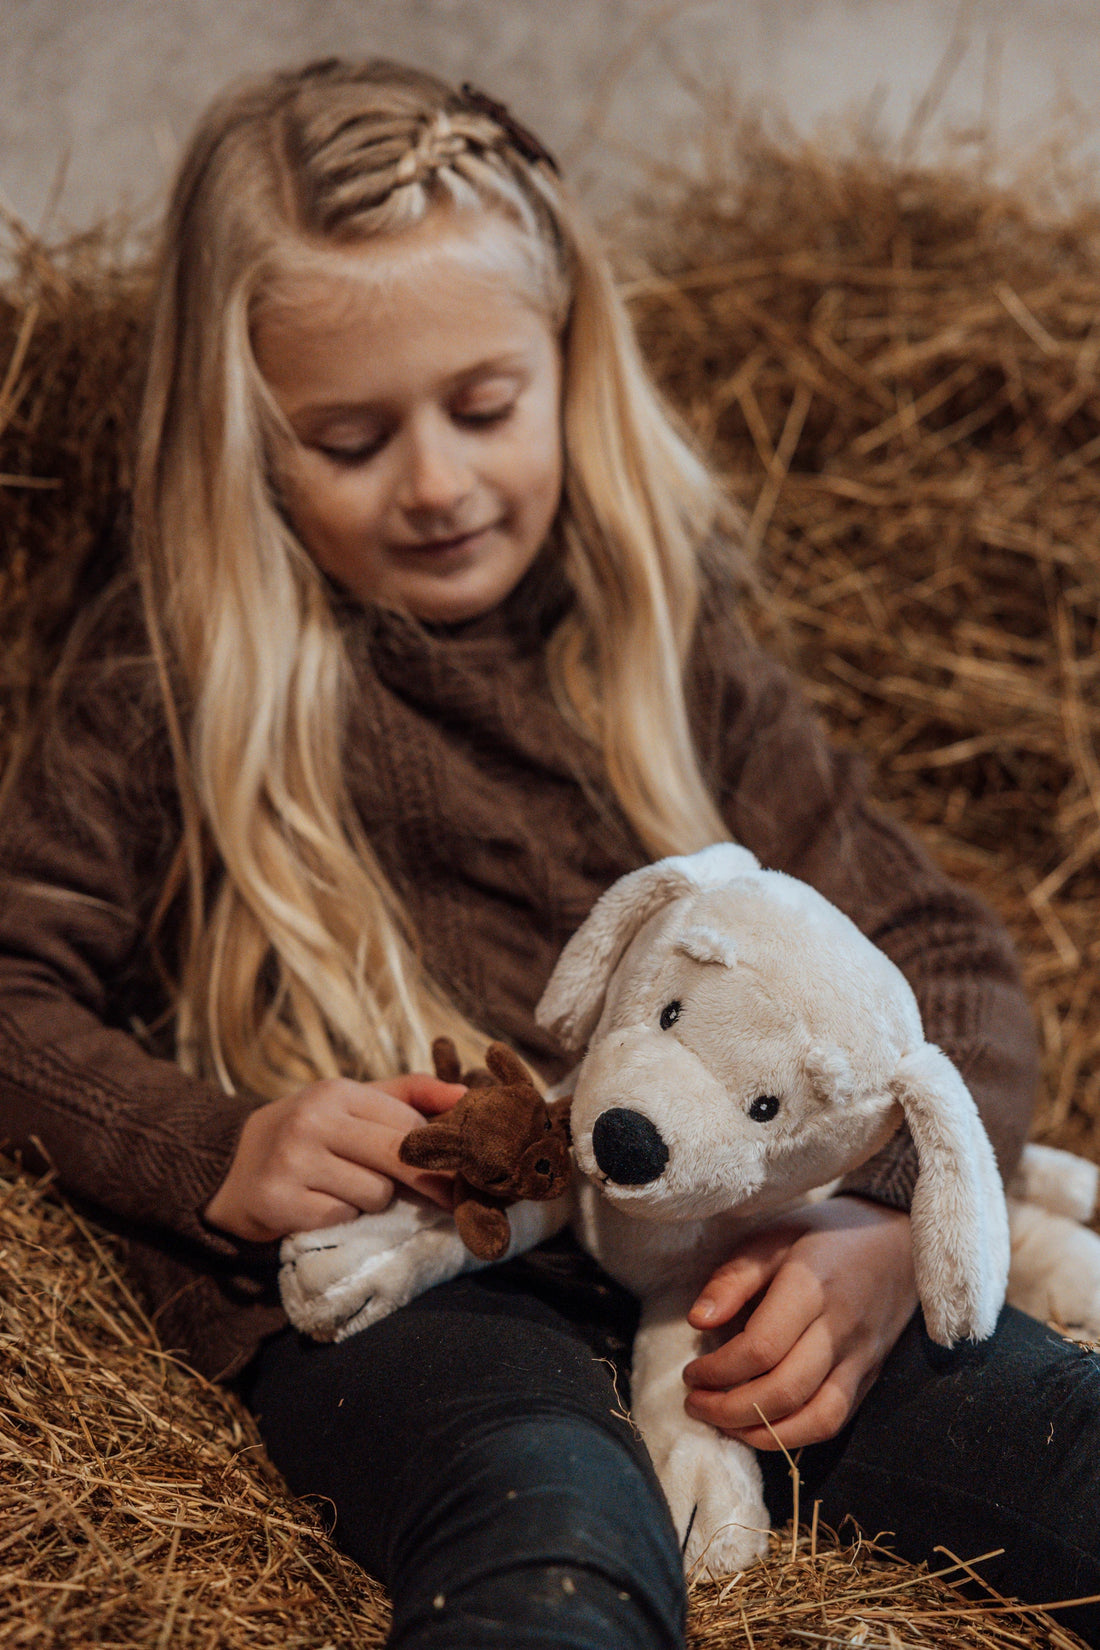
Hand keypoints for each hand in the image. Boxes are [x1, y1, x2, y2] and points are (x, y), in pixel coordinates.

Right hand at [204, 1073, 465, 1242]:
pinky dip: (340, 1218)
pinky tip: (320, 1204)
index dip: (438, 1152)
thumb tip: (464, 1094)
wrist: (231, 1166)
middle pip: (399, 1157)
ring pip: (374, 1194)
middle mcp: (313, 1120)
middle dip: (430, 1182)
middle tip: (452, 1200)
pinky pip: (341, 1217)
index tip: (460, 1171)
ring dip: (372, 1201)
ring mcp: (292, 1160)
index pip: (409, 1123)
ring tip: (347, 1189)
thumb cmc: (311, 1134)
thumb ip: (409, 1095)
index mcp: (336, 1091)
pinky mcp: (278, 1201)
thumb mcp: (351, 1103)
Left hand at [682, 1196, 917, 1449]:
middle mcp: (840, 1328)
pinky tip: (760, 1427)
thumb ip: (734, 1278)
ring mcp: (861, 1357)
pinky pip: (835, 1420)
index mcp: (812, 1285)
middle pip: (785, 1390)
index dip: (719, 1370)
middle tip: (696, 1404)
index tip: (691, 1372)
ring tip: (723, 1424)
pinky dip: (794, 1436)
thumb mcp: (773, 1236)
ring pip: (815, 1418)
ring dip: (762, 1433)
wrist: (898, 1240)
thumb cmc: (824, 1233)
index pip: (762, 1347)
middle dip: (731, 1409)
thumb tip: (697, 1321)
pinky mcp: (870, 1377)